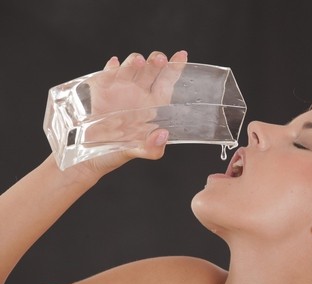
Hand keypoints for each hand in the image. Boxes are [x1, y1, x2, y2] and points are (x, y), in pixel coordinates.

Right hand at [71, 50, 187, 178]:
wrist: (87, 155)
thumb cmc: (116, 153)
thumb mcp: (137, 152)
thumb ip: (152, 148)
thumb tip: (162, 135)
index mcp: (153, 105)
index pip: (167, 82)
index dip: (175, 68)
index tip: (181, 55)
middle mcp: (139, 93)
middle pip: (151, 70)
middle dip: (156, 62)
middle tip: (159, 60)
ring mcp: (120, 88)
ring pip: (131, 67)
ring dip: (135, 62)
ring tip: (138, 61)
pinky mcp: (101, 88)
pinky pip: (107, 73)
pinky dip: (110, 68)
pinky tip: (113, 65)